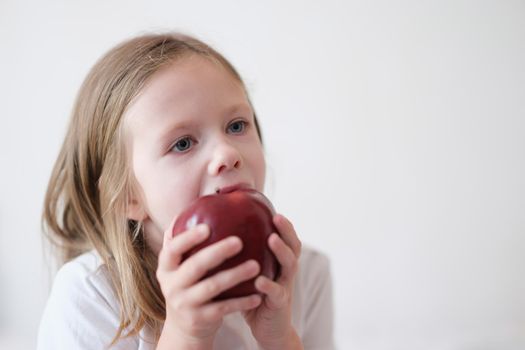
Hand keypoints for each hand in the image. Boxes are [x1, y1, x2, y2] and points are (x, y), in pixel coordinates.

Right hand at [156, 222, 261, 348]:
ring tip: (255, 265)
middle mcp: (172, 285)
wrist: (185, 326)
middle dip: (217, 253)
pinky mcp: (199, 319)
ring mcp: (184, 303)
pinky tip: (258, 295)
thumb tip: (203, 201)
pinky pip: (223, 309)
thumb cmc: (189, 284)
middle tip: (239, 241)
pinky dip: (241, 302)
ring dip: (235, 275)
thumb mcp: (180, 265)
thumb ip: (186, 241)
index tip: (206, 227)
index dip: (188, 238)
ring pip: (211, 287)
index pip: (173, 249)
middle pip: (195, 267)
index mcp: (166, 267)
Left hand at [242, 214, 302, 349]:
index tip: (273, 208)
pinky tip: (259, 280)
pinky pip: (276, 293)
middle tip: (277, 217)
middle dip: (287, 231)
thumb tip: (218, 234)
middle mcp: (286, 272)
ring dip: (281, 251)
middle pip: (294, 247)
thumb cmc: (255, 297)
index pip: (286, 238)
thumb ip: (243, 257)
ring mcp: (285, 287)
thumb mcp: (251, 274)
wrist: (269, 329)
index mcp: (280, 263)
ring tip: (271, 239)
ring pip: (290, 266)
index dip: (283, 224)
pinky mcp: (280, 304)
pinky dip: (269, 286)